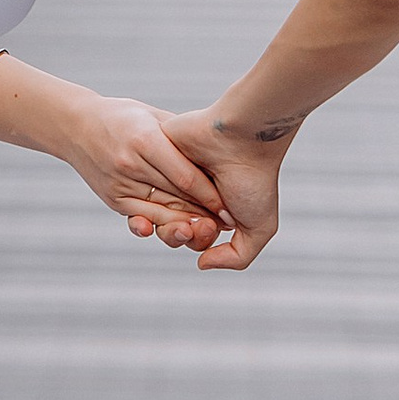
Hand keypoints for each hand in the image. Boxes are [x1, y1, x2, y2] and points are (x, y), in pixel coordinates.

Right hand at [58, 91, 229, 247]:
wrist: (75, 126)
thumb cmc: (122, 117)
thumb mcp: (152, 116)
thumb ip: (181, 137)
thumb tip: (217, 154)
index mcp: (145, 140)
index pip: (186, 178)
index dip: (211, 196)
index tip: (231, 206)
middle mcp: (130, 165)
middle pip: (176, 199)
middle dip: (204, 214)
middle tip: (228, 224)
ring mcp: (119, 185)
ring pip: (160, 214)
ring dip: (187, 225)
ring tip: (209, 232)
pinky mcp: (113, 199)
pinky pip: (143, 218)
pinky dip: (164, 224)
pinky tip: (183, 229)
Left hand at [158, 109, 286, 269]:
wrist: (242, 136)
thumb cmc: (255, 179)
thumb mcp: (259, 227)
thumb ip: (236, 256)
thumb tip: (201, 263)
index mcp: (215, 210)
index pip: (193, 239)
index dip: (197, 241)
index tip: (211, 227)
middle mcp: (193, 196)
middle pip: (172, 230)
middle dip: (182, 234)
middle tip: (200, 221)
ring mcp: (173, 180)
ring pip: (154, 215)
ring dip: (166, 222)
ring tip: (185, 214)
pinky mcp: (156, 162)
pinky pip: (139, 191)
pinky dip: (147, 202)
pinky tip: (159, 203)